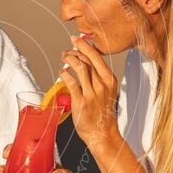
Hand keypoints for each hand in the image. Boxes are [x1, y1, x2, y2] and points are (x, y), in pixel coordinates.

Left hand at [59, 35, 120, 151]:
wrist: (103, 132)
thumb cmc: (103, 113)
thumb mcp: (106, 91)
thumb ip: (97, 78)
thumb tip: (84, 63)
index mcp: (110, 80)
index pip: (97, 56)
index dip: (85, 46)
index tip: (77, 40)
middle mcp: (102, 84)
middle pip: (87, 59)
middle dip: (75, 50)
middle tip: (67, 50)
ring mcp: (92, 93)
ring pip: (80, 67)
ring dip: (69, 59)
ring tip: (64, 58)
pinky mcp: (81, 101)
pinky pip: (71, 82)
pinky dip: (64, 74)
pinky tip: (62, 73)